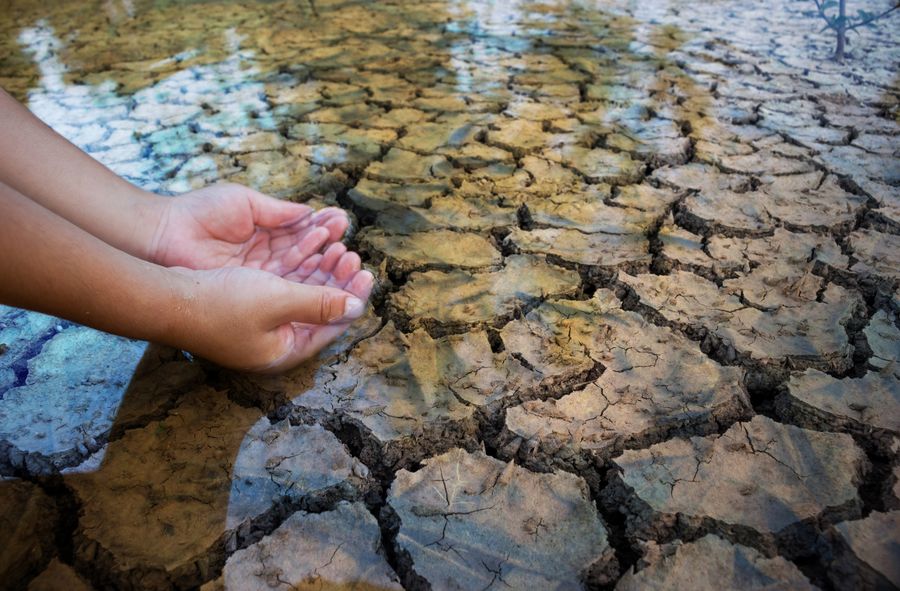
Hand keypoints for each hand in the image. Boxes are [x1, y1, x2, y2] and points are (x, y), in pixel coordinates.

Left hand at [149, 183, 349, 275]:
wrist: (164, 235)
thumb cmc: (199, 213)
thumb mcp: (245, 204)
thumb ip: (279, 212)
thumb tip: (311, 213)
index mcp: (265, 233)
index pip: (302, 234)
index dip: (323, 230)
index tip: (342, 222)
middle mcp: (266, 258)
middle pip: (306, 258)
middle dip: (330, 252)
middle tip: (349, 247)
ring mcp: (259, 278)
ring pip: (300, 275)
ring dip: (323, 268)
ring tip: (343, 256)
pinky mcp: (251, 293)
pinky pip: (285, 289)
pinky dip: (306, 282)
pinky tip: (324, 272)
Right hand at [175, 244, 373, 371]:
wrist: (166, 298)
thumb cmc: (221, 303)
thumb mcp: (278, 301)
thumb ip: (319, 303)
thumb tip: (357, 307)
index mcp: (286, 351)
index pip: (332, 326)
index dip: (352, 298)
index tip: (368, 273)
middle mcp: (275, 342)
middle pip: (319, 310)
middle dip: (337, 280)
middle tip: (352, 255)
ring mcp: (260, 327)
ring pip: (302, 295)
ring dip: (319, 271)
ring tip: (336, 246)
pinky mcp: (247, 308)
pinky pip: (283, 287)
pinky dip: (298, 269)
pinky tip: (309, 248)